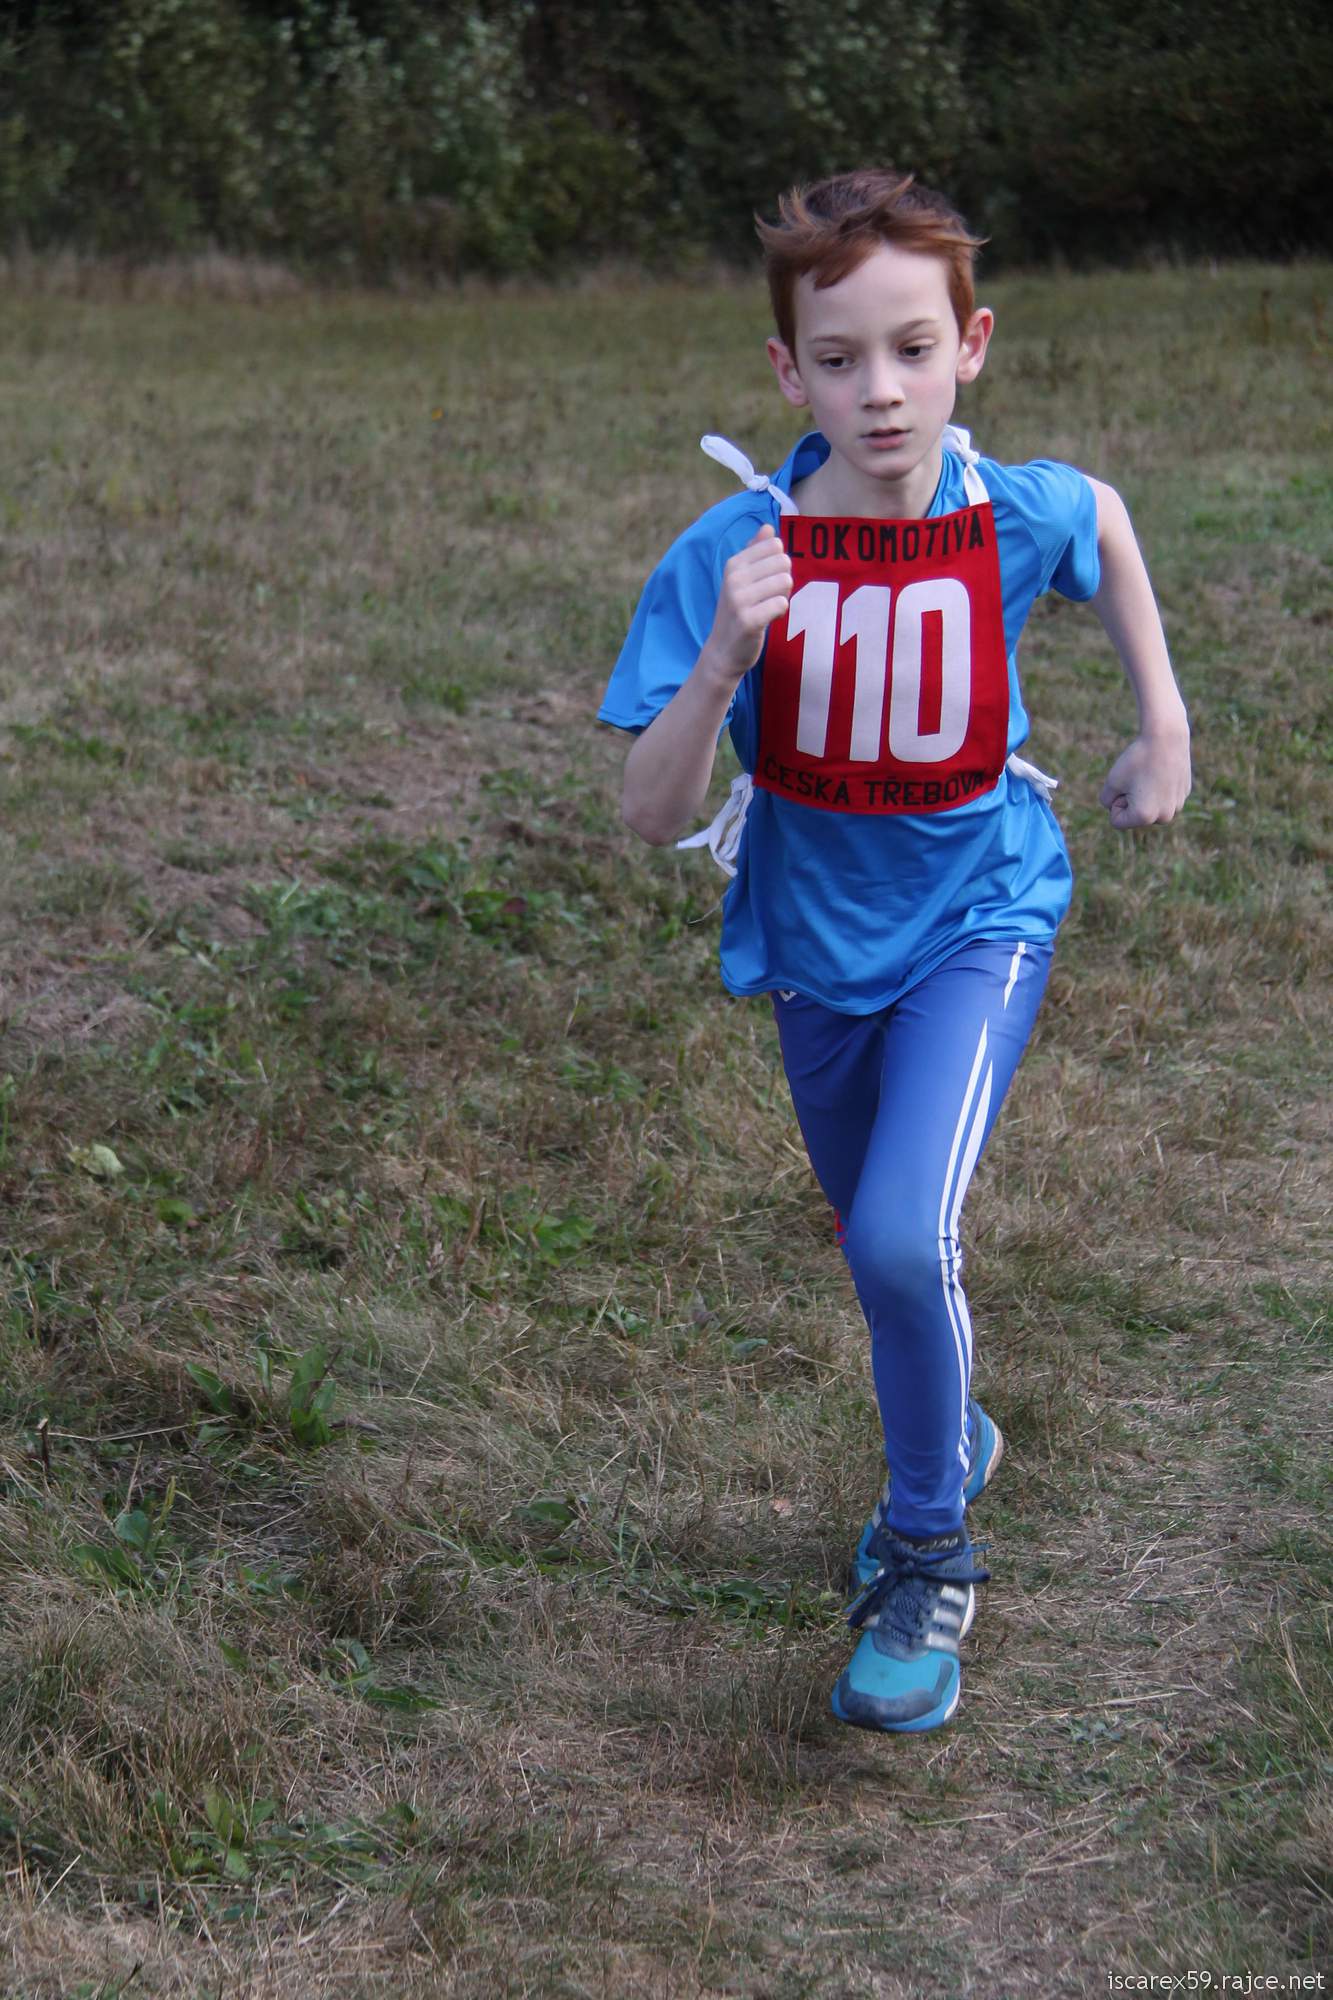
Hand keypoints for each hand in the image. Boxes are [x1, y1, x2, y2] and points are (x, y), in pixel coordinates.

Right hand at [704, 525, 792, 683]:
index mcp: (734, 564)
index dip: (779, 564)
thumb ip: (755, 552)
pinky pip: (781, 604)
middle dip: (784, 581)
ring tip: (767, 608)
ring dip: (783, 597)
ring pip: (785, 582)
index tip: (766, 580)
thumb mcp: (741, 579)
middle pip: (784, 562)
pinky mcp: (749, 620)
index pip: (775, 545)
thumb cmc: (738, 611)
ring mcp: (739, 600)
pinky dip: (780, 613)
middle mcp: (734, 578)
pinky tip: (767, 620)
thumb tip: (768, 527)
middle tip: (769, 597)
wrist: (723, 651)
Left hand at [1099, 725, 1191, 827]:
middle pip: (1135, 816)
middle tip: (1139, 778)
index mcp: (1144, 817)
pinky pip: (1163, 796)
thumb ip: (1107, 802)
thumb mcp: (1112, 782)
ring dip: (1145, 795)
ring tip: (1151, 774)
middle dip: (1131, 800)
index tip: (1125, 784)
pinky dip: (1159, 786)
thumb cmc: (1137, 759)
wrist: (1166, 737)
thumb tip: (1118, 808)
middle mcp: (1164, 817)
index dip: (1115, 801)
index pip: (1116, 821)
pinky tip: (1163, 771)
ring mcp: (1177, 806)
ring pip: (1150, 807)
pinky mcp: (1184, 794)